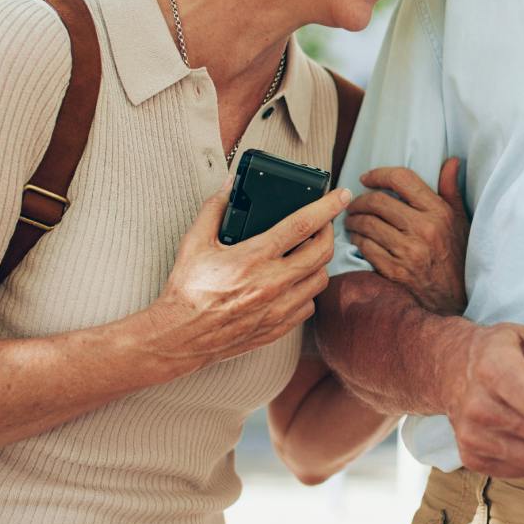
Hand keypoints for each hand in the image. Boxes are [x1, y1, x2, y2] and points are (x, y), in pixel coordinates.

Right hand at [147, 188, 352, 373]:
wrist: (182, 336)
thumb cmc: (187, 291)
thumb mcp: (194, 243)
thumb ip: (214, 209)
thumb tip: (229, 186)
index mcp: (254, 258)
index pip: (303, 225)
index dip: (327, 207)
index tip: (341, 195)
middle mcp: (272, 283)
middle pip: (322, 252)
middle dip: (329, 232)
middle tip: (323, 224)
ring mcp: (279, 308)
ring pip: (320, 279)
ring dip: (319, 262)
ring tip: (309, 252)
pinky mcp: (279, 327)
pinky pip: (309, 305)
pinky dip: (308, 290)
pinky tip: (295, 282)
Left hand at [347, 157, 469, 315]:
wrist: (455, 299)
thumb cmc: (457, 256)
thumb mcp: (460, 220)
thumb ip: (451, 189)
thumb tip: (451, 162)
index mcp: (438, 211)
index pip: (402, 179)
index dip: (379, 174)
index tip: (367, 178)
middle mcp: (423, 229)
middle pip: (378, 201)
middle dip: (360, 200)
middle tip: (354, 203)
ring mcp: (408, 251)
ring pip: (368, 224)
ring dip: (354, 220)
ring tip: (352, 220)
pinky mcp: (395, 270)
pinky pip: (366, 247)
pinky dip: (357, 240)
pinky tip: (358, 238)